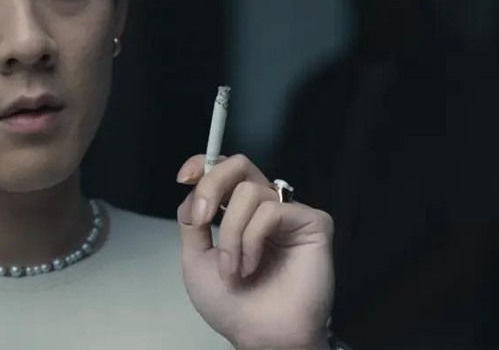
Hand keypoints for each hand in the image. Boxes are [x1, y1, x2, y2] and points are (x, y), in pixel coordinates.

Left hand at [176, 154, 333, 349]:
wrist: (258, 336)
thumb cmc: (232, 306)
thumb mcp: (197, 258)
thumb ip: (192, 220)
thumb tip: (192, 190)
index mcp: (239, 213)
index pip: (225, 171)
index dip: (204, 165)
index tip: (185, 177)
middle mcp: (265, 208)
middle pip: (239, 165)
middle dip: (213, 186)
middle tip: (203, 218)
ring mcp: (289, 215)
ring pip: (249, 192)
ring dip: (231, 235)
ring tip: (233, 269)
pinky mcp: (313, 224)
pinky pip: (272, 211)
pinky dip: (252, 239)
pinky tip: (252, 265)